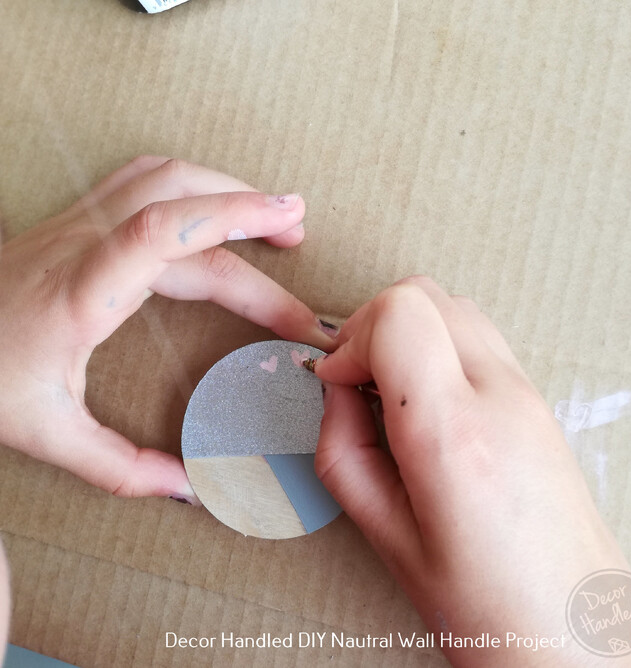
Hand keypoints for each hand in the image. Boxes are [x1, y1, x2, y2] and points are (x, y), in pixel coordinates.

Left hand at [0, 156, 336, 500]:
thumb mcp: (46, 433)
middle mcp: (83, 245)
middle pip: (183, 210)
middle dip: (253, 219)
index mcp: (82, 294)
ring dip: (225, 188)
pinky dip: (191, 182)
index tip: (286, 219)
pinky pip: (142, 180)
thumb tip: (190, 487)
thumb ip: (122, 467)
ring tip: (273, 213)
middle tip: (301, 238)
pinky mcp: (76, 221)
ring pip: (165, 178)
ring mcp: (77, 224)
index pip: (160, 232)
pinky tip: (213, 200)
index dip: (231, 217)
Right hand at [313, 277, 630, 666]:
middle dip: (371, 325)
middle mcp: (498, 396)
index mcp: (453, 434)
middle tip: (354, 378)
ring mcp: (526, 392)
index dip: (351, 338)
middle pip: (424, 295)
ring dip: (406, 330)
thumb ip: (343, 447)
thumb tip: (335, 390)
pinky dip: (436, 343)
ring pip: (453, 306)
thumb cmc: (485, 604)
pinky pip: (478, 335)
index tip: (335, 380)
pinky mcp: (537, 398)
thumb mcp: (386, 534)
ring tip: (387, 387)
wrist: (577, 633)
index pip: (400, 315)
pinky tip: (424, 395)